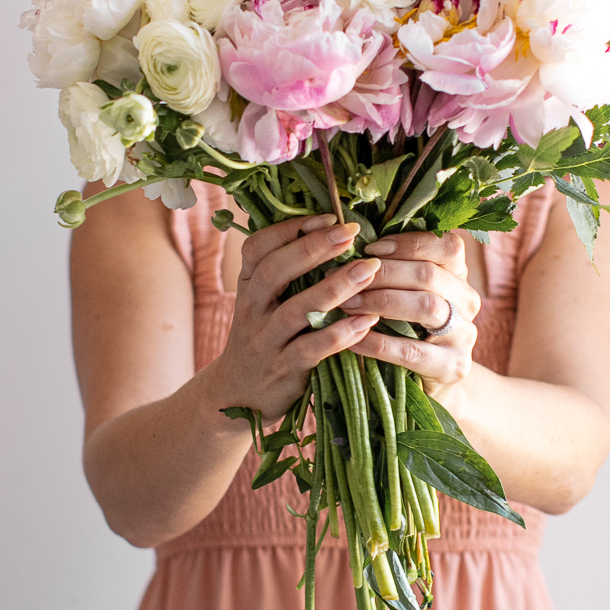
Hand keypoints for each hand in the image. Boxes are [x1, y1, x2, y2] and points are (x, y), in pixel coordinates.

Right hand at [209, 214, 381, 420]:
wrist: (240, 392)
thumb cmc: (265, 334)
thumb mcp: (263, 299)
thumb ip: (287, 269)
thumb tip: (332, 227)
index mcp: (248, 284)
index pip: (258, 247)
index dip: (290, 229)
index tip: (328, 216)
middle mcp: (252, 308)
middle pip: (276, 271)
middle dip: (315, 248)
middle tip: (351, 233)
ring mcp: (266, 340)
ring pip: (296, 310)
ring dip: (335, 287)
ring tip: (369, 269)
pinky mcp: (283, 369)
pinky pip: (311, 349)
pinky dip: (341, 334)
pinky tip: (368, 321)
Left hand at [341, 230, 479, 405]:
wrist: (428, 381)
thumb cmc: (406, 328)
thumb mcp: (405, 294)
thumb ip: (392, 269)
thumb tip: (351, 246)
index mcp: (458, 274)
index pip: (445, 245)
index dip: (407, 243)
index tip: (369, 248)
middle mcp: (467, 300)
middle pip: (429, 274)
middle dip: (383, 273)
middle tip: (344, 277)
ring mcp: (465, 334)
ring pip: (426, 307)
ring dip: (381, 302)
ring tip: (347, 304)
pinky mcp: (454, 366)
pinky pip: (412, 351)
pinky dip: (379, 343)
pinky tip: (354, 340)